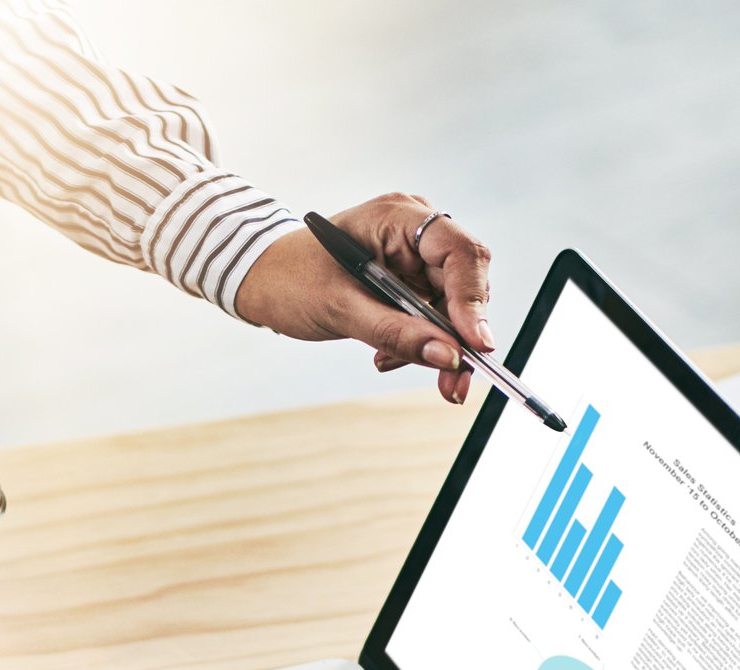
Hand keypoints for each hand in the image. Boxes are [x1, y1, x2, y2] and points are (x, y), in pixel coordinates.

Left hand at [233, 192, 493, 404]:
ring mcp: (414, 257)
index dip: (473, 299)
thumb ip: (396, 333)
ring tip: (390, 361)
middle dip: (459, 336)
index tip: (476, 346)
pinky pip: (432, 318)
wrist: (264, 281)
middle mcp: (415, 231)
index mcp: (399, 216)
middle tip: (453, 383)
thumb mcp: (340, 309)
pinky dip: (418, 343)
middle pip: (464, 283)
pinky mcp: (410, 282)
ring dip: (435, 346)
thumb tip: (449, 357)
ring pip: (452, 308)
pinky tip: (386, 355)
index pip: (458, 251)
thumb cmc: (290, 278)